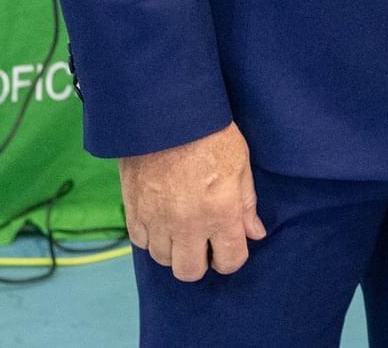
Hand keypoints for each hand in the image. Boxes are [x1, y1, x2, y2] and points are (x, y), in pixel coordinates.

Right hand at [121, 122, 265, 281]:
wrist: (167, 116)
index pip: (229, 260)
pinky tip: (162, 220)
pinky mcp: (133, 212)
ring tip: (183, 229)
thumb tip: (255, 233)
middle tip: (205, 243)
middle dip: (201, 262)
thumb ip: (247, 204)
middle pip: (189, 272)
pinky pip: (140, 243)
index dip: (232, 257)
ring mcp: (156, 221)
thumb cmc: (211, 134)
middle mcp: (187, 225)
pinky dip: (152, 237)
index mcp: (220, 213)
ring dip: (174, 250)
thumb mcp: (241, 164)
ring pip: (163, 260)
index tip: (231, 247)